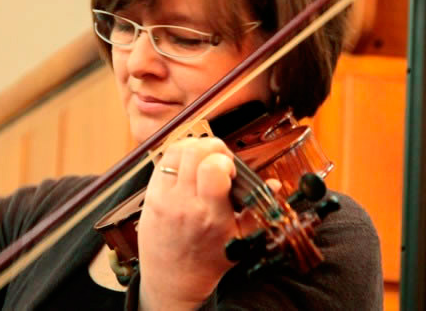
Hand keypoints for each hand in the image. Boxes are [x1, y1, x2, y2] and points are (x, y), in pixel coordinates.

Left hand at [137, 137, 280, 309]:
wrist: (172, 277)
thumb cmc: (207, 259)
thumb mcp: (240, 240)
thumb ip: (257, 209)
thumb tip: (275, 185)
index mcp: (211, 216)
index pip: (213, 169)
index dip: (225, 160)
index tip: (231, 169)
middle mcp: (185, 204)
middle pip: (195, 152)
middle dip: (213, 147)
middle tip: (219, 159)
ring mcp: (164, 198)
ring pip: (177, 151)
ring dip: (195, 147)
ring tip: (204, 159)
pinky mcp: (151, 194)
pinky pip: (163, 160)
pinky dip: (178, 155)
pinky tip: (188, 165)